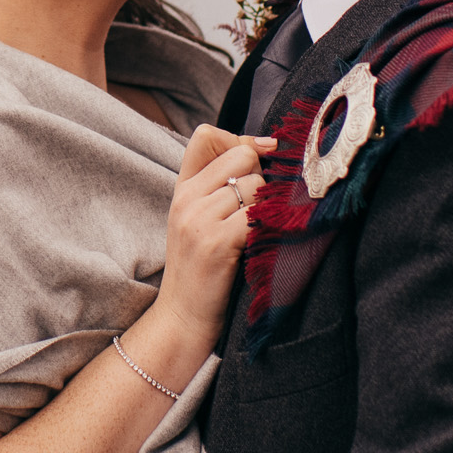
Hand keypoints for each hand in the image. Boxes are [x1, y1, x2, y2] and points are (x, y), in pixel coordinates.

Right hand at [145, 125, 271, 347]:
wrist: (182, 316)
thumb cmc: (202, 269)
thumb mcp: (199, 219)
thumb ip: (219, 186)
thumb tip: (266, 148)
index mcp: (182, 188)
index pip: (207, 135)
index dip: (241, 140)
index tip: (261, 160)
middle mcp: (186, 198)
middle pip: (241, 155)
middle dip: (261, 175)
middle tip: (260, 208)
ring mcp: (199, 219)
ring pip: (255, 185)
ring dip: (268, 205)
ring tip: (260, 230)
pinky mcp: (217, 243)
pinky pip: (258, 215)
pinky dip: (270, 226)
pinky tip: (264, 243)